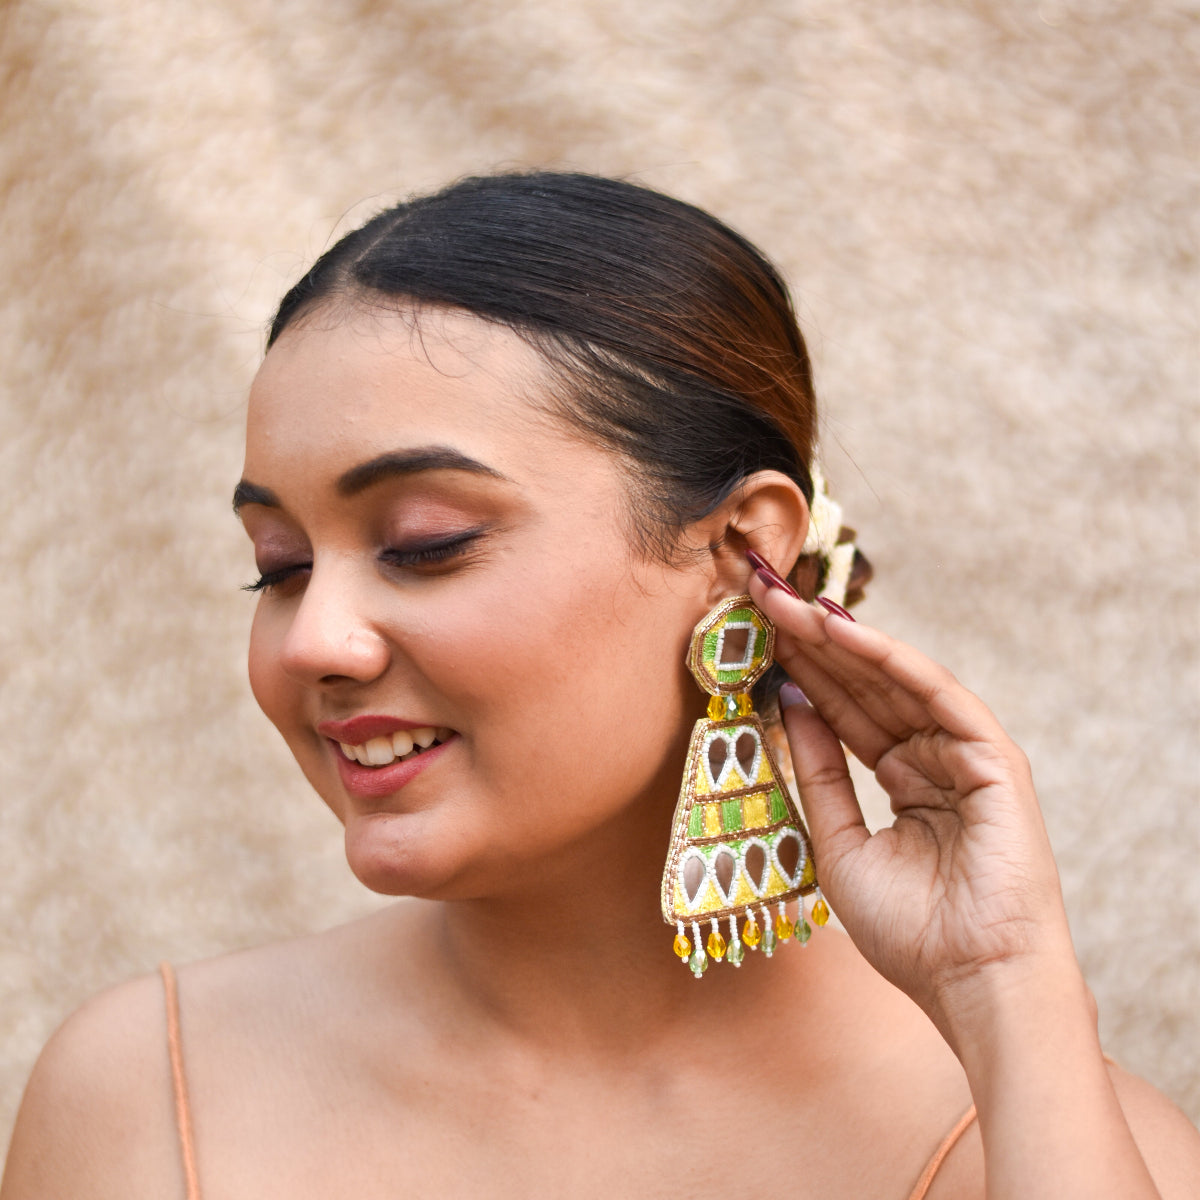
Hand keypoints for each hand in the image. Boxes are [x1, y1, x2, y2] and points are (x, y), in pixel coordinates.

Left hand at [748, 575, 1078, 1038]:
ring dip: (838, 638)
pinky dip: (890, 659)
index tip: (750, 634)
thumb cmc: (911, 932)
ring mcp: (966, 754)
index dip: (799, 671)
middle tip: (759, 596)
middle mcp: (934, 758)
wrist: (971, 983)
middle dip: (809, 641)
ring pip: (894, 681)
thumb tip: (788, 702)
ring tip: (784, 603)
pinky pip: (936, 695)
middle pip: (864, 686)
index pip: (845, 712)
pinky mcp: (994, 757)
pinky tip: (840, 629)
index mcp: (905, 780)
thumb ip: (818, 770)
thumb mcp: (839, 842)